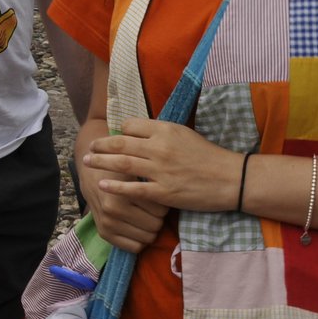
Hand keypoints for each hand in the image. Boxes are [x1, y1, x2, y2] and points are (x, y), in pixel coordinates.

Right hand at [82, 164, 168, 252]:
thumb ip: (151, 180)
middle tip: (152, 209)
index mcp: (122, 193)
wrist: (91, 176)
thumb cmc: (118, 170)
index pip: (160, 210)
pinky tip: (137, 228)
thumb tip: (174, 190)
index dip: (163, 204)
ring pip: (147, 238)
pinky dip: (140, 240)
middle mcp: (113, 211)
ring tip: (145, 217)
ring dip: (149, 229)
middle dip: (157, 218)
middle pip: (155, 225)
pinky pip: (134, 248)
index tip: (157, 199)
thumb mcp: (134, 169)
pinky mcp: (104, 234)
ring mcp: (107, 224)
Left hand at [83, 118, 244, 213]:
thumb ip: (161, 132)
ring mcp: (161, 170)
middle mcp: (159, 147)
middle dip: (100, 146)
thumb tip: (137, 131)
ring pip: (122, 164)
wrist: (231, 178)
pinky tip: (102, 184)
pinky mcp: (164, 192)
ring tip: (87, 162)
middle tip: (88, 148)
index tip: (112, 138)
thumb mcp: (184, 133)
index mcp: (165, 130)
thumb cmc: (208, 155)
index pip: (130, 126)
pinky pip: (134, 189)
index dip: (118, 132)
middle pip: (120, 144)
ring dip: (101, 162)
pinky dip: (115, 186)